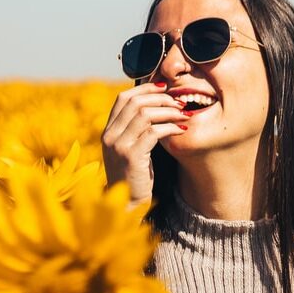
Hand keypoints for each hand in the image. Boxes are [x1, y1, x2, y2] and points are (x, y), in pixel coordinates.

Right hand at [101, 83, 186, 204]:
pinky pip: (153, 132)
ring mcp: (118, 145)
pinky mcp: (131, 156)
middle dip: (162, 98)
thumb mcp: (133, 148)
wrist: (127, 204)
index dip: (146, 88)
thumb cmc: (136, 175)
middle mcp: (109, 135)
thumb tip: (158, 106)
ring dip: (169, 111)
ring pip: (145, 114)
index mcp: (108, 130)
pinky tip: (182, 130)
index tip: (166, 88)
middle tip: (180, 102)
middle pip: (135, 102)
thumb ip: (138, 129)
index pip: (123, 98)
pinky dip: (170, 127)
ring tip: (185, 114)